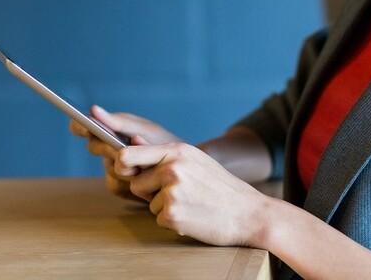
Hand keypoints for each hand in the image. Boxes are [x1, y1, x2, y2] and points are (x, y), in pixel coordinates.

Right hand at [69, 106, 179, 202]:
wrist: (183, 168)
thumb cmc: (163, 143)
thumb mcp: (145, 130)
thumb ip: (119, 123)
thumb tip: (93, 109)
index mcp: (112, 130)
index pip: (86, 127)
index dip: (80, 126)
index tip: (81, 125)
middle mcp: (108, 149)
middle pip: (95, 147)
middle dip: (108, 147)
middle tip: (120, 150)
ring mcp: (113, 169)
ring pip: (107, 168)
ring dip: (123, 167)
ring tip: (140, 166)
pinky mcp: (120, 187)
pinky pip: (114, 185)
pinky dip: (128, 182)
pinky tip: (142, 178)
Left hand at [117, 141, 271, 246]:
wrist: (249, 212)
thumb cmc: (220, 187)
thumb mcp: (195, 160)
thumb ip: (165, 156)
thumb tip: (129, 150)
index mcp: (177, 150)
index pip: (128, 155)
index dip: (121, 166)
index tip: (124, 172)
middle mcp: (172, 168)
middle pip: (135, 183)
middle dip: (148, 192)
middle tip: (175, 193)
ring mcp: (172, 191)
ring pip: (148, 203)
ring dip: (163, 207)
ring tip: (191, 203)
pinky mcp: (172, 214)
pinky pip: (158, 219)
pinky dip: (173, 221)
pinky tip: (193, 215)